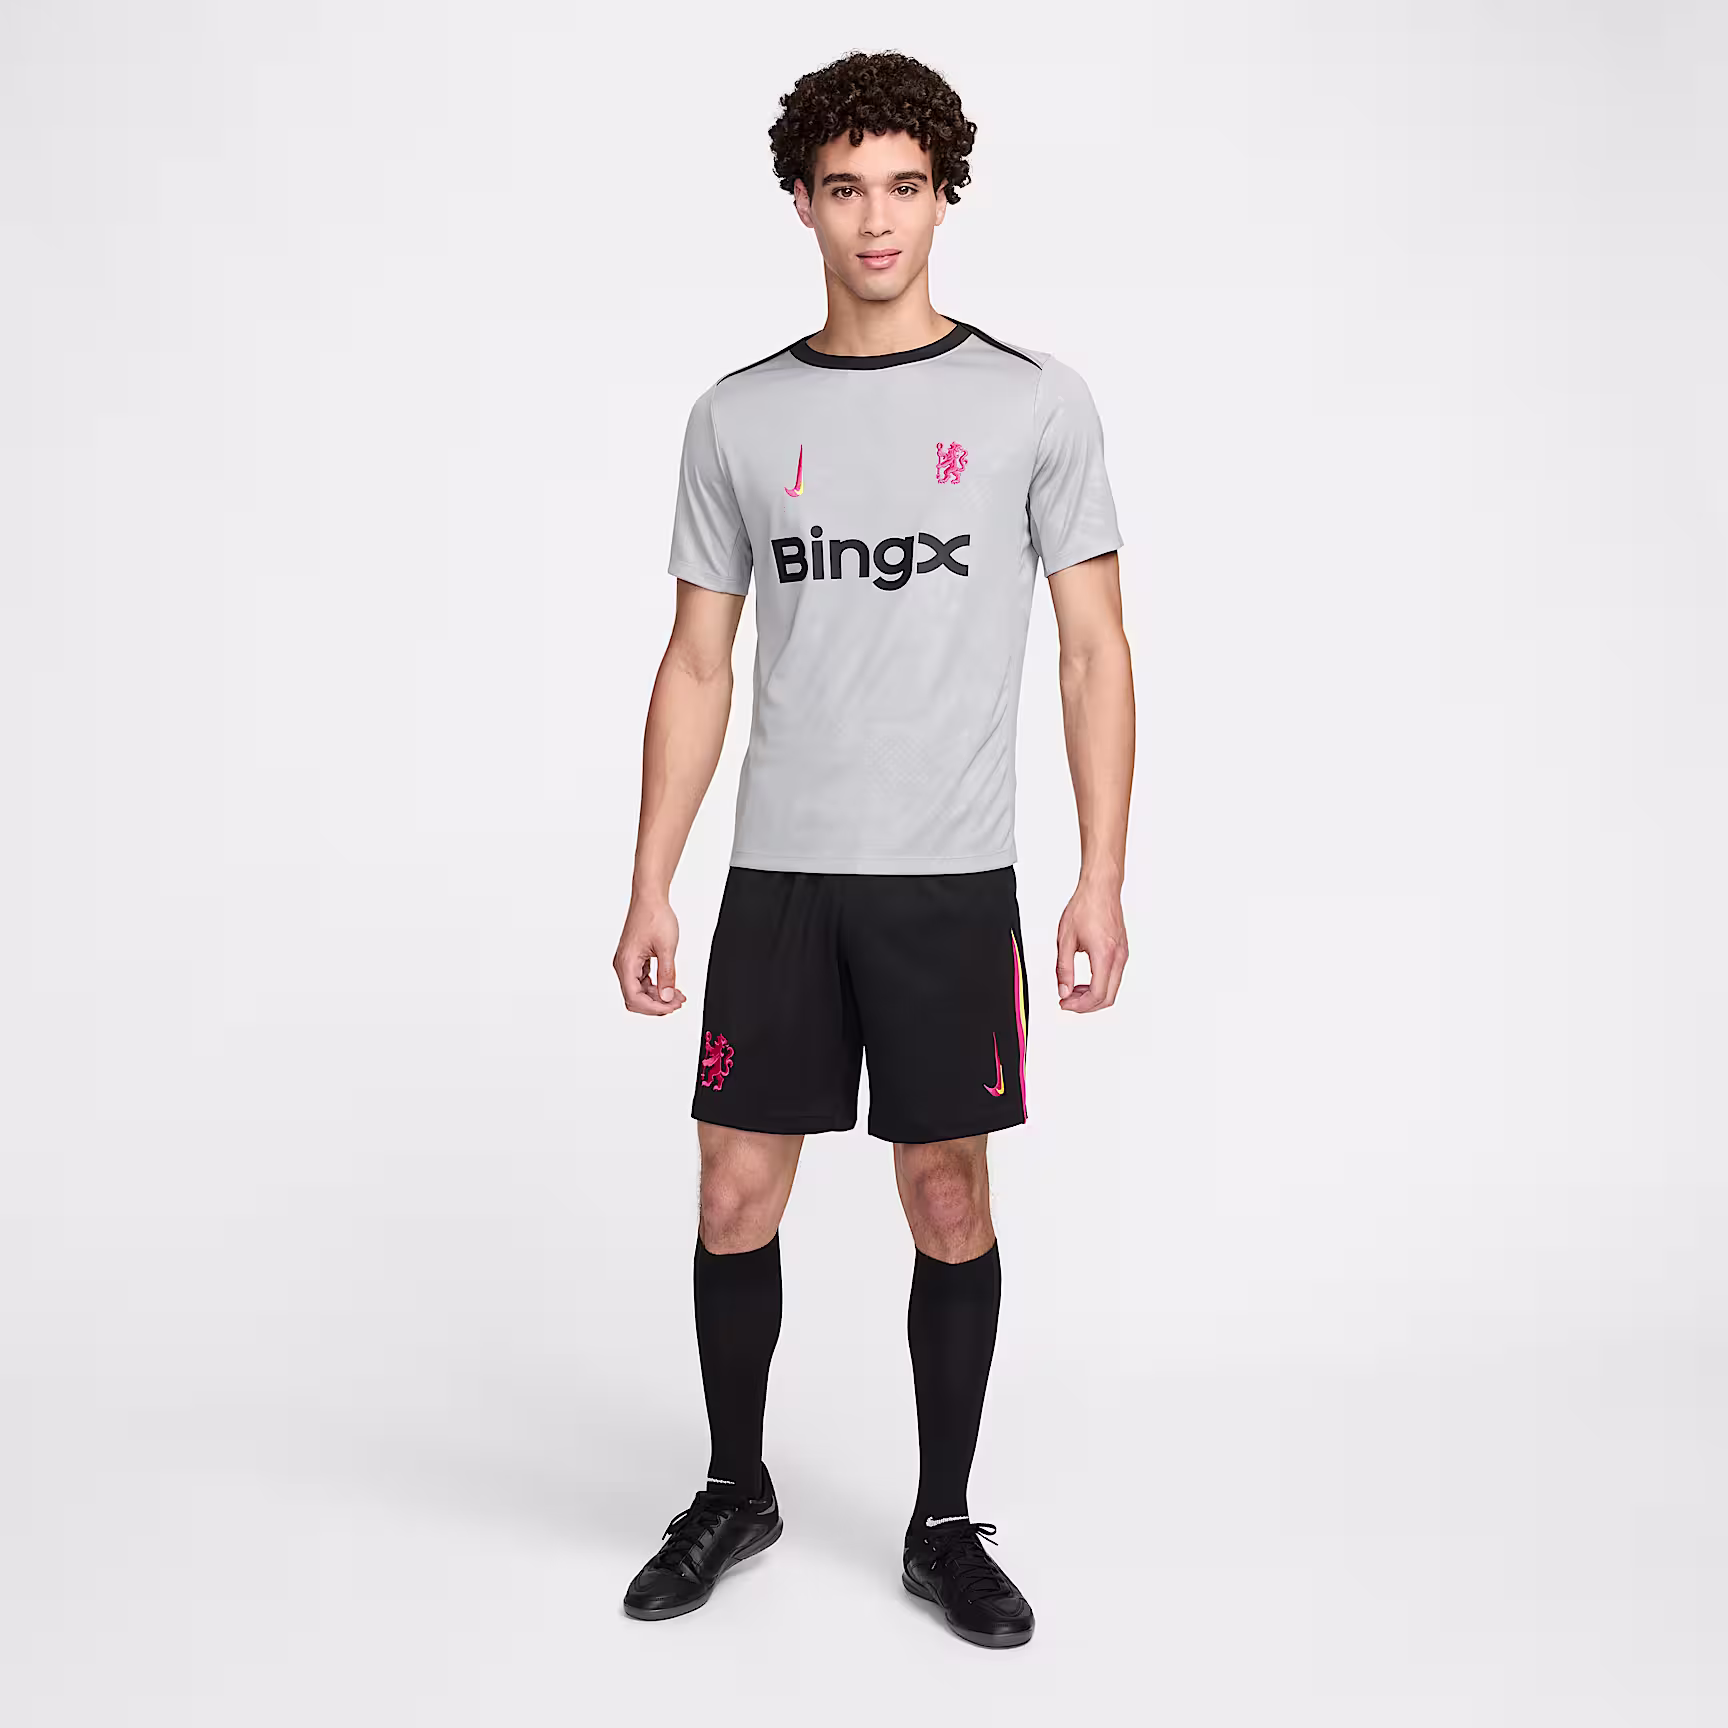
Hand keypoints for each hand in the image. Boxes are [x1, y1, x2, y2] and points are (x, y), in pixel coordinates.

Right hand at [614, 893, 686, 1014]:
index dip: (654, 1007)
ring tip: (677, 996)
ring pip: (639, 991)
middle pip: (635, 998)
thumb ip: (667, 974)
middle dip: (657, 1004)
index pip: (634, 998)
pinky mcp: (634, 959)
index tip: (672, 1006)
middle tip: (677, 1002)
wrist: (650, 898)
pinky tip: (670, 987)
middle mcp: (623, 965)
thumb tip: (667, 997)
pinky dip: (656, 986)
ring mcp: (628, 962)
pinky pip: (642, 980)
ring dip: (658, 996)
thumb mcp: (666, 948)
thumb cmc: (655, 916)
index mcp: (626, 963)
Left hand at [1055, 878, 1127, 1011]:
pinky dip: (1100, 984)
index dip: (1079, 1005)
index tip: (1064, 1004)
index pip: (1097, 995)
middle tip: (1068, 1002)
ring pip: (1112, 989)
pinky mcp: (1122, 951)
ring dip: (1093, 995)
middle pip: (1108, 997)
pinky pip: (1114, 977)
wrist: (1101, 888)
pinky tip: (1085, 980)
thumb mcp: (1065, 940)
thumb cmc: (1085, 906)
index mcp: (1104, 955)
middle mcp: (1118, 957)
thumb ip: (1063, 969)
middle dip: (1086, 1005)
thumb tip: (1064, 991)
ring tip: (1073, 990)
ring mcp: (1123, 954)